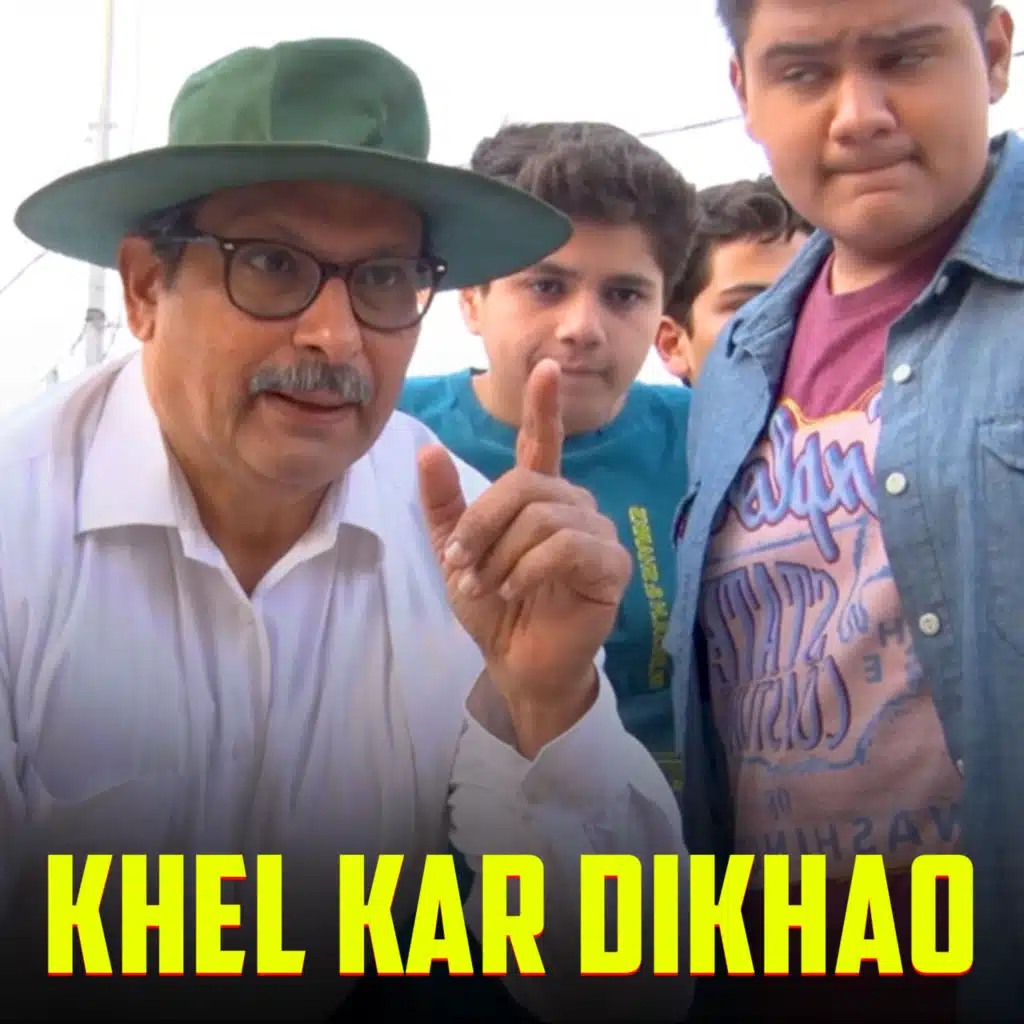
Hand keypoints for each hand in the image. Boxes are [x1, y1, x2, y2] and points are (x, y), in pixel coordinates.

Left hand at [418, 359, 631, 755]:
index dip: (544, 408)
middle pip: (526, 485)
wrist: (515, 663)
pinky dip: (529, 568)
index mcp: (539, 499)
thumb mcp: (457, 554)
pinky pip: (566, 546)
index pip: (543, 444)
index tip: (548, 367)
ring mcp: (598, 534)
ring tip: (487, 586)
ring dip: (502, 554)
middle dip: (483, 525)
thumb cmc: (494, 607)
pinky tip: (515, 590)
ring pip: (544, 515)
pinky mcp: (611, 566)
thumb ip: (445, 505)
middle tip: (460, 567)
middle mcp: (573, 507)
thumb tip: (428, 449)